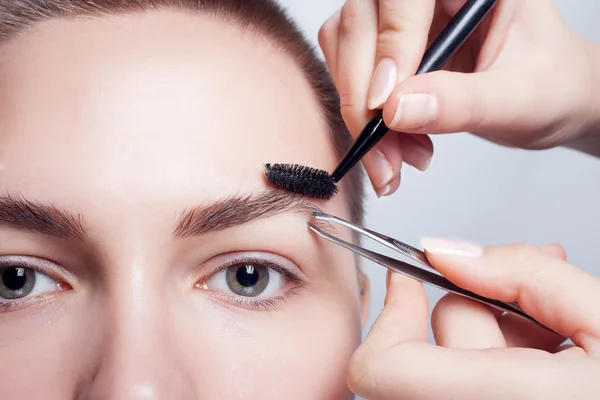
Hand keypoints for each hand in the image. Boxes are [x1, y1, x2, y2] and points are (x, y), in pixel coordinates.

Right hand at [319, 0, 599, 196]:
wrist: (551, 103)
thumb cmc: (552, 86)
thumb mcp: (519, 100)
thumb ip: (462, 103)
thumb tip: (397, 111)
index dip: (391, 43)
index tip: (387, 105)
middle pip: (361, 21)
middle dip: (364, 93)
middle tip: (383, 150)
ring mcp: (402, 22)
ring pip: (345, 47)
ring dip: (359, 110)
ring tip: (397, 157)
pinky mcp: (387, 51)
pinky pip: (350, 75)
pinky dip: (362, 119)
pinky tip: (394, 148)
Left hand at [348, 240, 599, 398]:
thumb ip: (526, 275)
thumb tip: (446, 251)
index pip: (381, 371)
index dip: (389, 318)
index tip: (409, 280)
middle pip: (423, 357)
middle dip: (470, 314)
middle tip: (531, 305)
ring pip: (449, 371)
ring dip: (491, 341)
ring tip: (554, 338)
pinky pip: (464, 389)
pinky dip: (495, 365)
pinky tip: (546, 359)